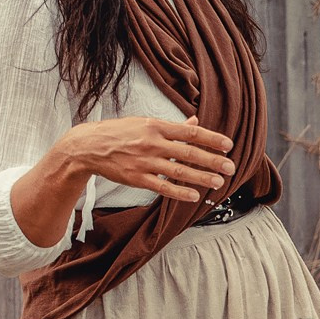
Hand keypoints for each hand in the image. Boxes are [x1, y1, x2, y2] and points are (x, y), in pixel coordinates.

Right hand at [61, 114, 235, 203]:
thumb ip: (172, 126)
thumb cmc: (120, 133)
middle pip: (188, 152)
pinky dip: (179, 192)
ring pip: (178, 171)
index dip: (211, 138)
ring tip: (219, 182)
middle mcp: (152, 143)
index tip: (228, 145)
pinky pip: (162, 187)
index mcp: (156, 126)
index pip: (190, 132)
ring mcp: (144, 162)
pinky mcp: (137, 178)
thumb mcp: (144, 123)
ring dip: (201, 177)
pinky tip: (194, 196)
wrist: (88, 147)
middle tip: (231, 166)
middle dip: (212, 160)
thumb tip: (195, 122)